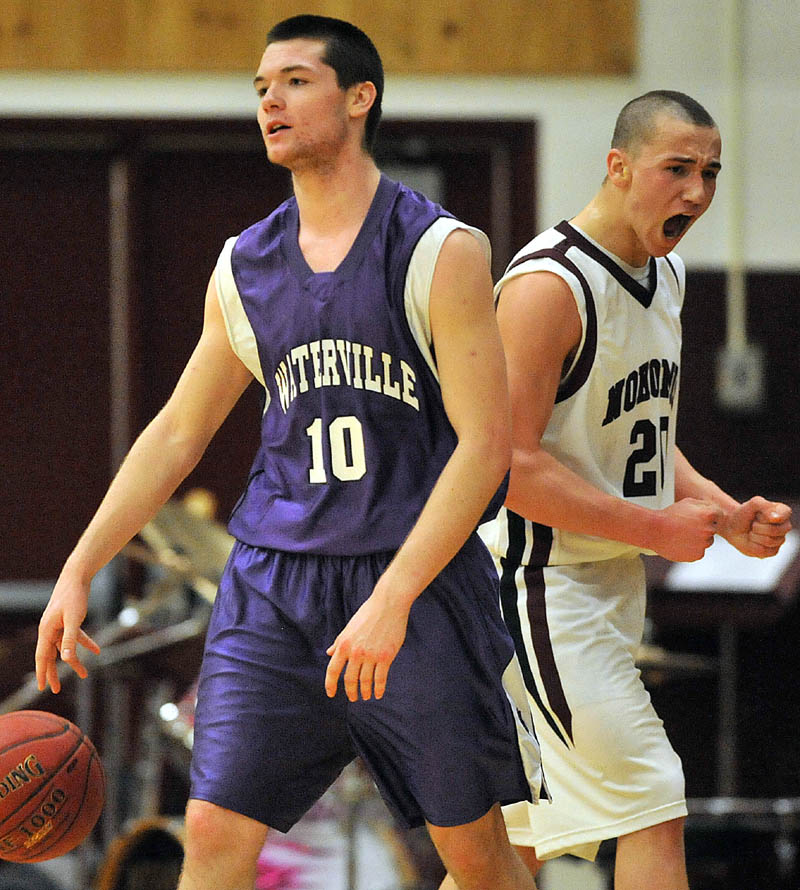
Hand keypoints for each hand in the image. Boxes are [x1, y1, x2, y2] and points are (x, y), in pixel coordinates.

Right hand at [35, 567, 100, 692]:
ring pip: (65, 648)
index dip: (42, 673)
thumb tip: (65, 659)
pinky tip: (97, 651)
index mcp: (46, 631)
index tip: (42, 687)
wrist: (77, 576)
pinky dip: (85, 643)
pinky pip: (76, 636)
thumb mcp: (74, 619)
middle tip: (56, 690)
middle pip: (51, 655)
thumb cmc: (74, 596)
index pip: (42, 657)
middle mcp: (49, 629)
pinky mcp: (68, 620)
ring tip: (84, 674)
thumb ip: (70, 639)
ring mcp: (58, 625)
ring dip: (74, 660)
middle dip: (54, 673)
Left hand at [325, 588, 410, 701]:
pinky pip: (381, 678)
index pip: (333, 670)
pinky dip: (379, 688)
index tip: (331, 694)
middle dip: (350, 692)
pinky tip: (378, 694)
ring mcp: (371, 655)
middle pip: (350, 679)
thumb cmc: (368, 613)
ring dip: (365, 692)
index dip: (330, 684)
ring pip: (365, 681)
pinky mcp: (386, 656)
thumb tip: (329, 653)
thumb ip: (339, 642)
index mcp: (343, 644)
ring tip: (366, 696)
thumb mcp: (349, 627)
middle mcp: (355, 652)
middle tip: (353, 698)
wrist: (388, 604)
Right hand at [654, 498, 722, 561]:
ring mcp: (703, 544)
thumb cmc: (669, 515)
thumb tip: (713, 510)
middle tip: (687, 526)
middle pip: (712, 529)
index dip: (707, 515)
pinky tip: (680, 542)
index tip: (696, 517)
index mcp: (709, 515)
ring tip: (682, 535)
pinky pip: (698, 552)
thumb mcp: (687, 502)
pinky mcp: (697, 555)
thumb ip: (704, 505)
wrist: (654, 531)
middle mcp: (709, 530)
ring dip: (698, 539)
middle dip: (703, 528)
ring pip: (706, 542)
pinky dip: (692, 549)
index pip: (718, 515)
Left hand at [720, 496, 791, 557]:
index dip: (766, 517)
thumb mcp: (752, 504)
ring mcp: (780, 540)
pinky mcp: (773, 551)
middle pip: (774, 530)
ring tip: (752, 531)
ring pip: (768, 541)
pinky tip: (752, 540)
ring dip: (754, 535)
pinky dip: (752, 545)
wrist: (733, 527)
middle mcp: (785, 526)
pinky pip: (763, 550)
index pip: (782, 515)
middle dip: (757, 527)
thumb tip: (776, 518)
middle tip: (753, 523)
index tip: (757, 515)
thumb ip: (764, 505)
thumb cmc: (744, 514)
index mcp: (784, 512)